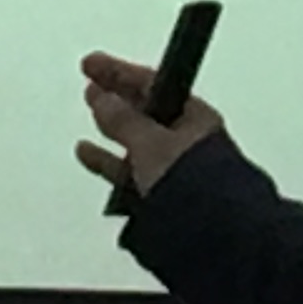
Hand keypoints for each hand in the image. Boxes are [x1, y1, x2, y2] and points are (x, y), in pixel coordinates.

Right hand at [76, 50, 227, 204]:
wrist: (214, 238)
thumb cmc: (193, 183)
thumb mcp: (151, 143)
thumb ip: (124, 121)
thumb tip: (102, 97)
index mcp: (195, 119)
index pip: (155, 85)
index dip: (121, 72)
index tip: (92, 64)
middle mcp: (188, 142)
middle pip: (147, 111)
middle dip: (118, 97)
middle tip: (91, 85)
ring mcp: (175, 169)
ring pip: (137, 141)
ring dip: (112, 127)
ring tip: (90, 111)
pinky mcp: (163, 197)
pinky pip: (131, 172)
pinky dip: (110, 161)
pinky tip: (89, 154)